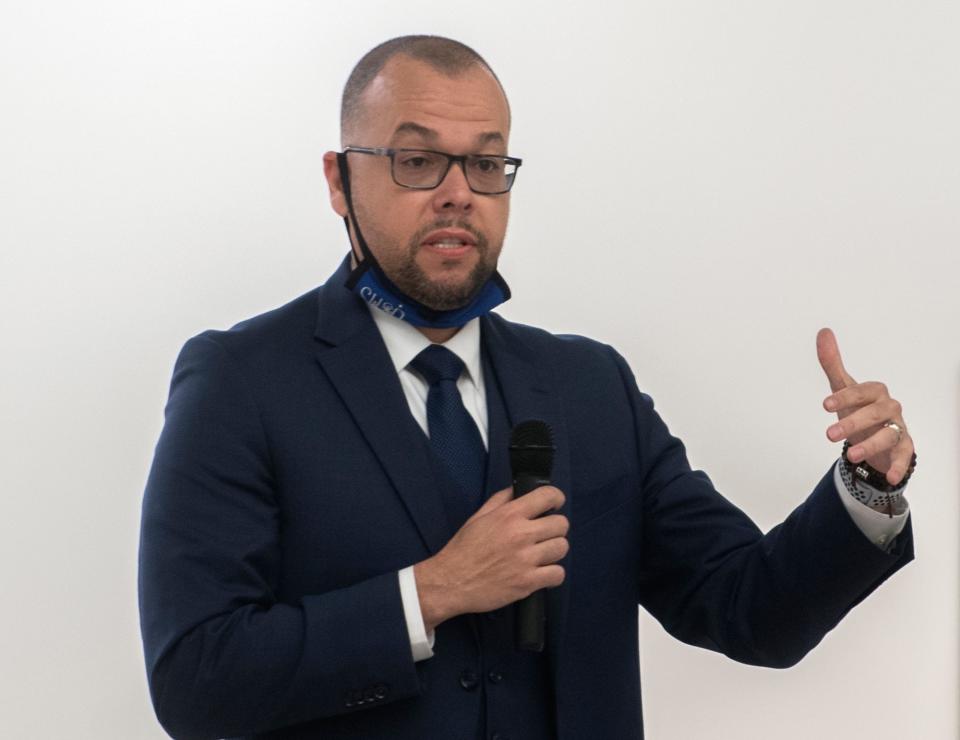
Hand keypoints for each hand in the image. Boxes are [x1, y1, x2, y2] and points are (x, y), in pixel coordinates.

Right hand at [414, 485, 568, 631]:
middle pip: (561, 524)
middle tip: (544, 534)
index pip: (548, 496)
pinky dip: (553, 574)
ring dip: (554, 550)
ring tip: (542, 554)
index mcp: (509, 515)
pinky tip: (542, 573)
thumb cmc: (463, 549)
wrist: (451, 582)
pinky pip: (558, 574)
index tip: (554, 505)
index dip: (556, 499)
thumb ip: (501, 500)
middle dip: (555, 527)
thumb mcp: (478, 517)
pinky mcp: (527, 582)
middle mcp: (521, 534)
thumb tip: (518, 489)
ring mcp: (526, 560)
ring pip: (562, 548)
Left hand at [817, 327, 913, 485]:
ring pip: (889, 434)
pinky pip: (905, 456)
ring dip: (870, 445)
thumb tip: (823, 332)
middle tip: (829, 434)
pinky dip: (900, 466)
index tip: (824, 405)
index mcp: (875, 392)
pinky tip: (893, 476)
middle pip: (876, 413)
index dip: (845, 396)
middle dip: (853, 422)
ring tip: (850, 455)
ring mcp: (898, 428)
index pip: (862, 391)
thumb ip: (832, 363)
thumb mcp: (843, 389)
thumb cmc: (859, 409)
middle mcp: (890, 408)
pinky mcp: (904, 448)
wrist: (875, 435)